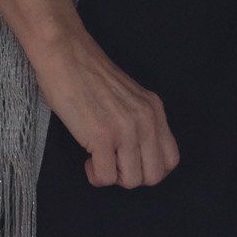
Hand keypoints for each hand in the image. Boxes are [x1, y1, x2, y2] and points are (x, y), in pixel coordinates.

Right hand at [31, 25, 179, 189]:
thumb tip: (138, 156)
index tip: (128, 160)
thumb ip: (139, 121)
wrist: (65, 54)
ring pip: (131, 181)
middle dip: (130, 177)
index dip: (149, 168)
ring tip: (97, 158)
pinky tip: (87, 158)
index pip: (170, 159)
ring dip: (112, 177)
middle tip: (112, 162)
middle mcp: (146, 120)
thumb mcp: (129, 97)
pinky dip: (95, 175)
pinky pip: (106, 178)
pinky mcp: (102, 137)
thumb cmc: (88, 75)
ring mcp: (125, 129)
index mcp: (155, 109)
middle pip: (153, 176)